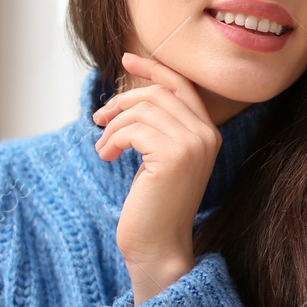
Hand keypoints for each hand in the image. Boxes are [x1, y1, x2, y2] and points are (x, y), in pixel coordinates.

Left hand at [92, 52, 221, 304]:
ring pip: (143, 109)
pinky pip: (134, 128)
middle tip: (99, 120)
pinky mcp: (173, 156)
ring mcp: (193, 145)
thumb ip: (158, 127)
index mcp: (208, 134)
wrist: (158, 247)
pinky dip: (113, 139)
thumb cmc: (154, 206)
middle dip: (122, 101)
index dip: (153, 69)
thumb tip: (131, 96)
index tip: (126, 59)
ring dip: (114, 126)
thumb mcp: (160, 159)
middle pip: (158, 93)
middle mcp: (206, 135)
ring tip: (104, 147)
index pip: (182, 86)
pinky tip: (107, 156)